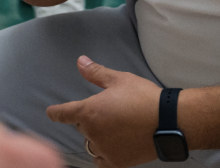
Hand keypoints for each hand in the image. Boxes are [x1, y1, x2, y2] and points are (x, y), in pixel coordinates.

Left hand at [46, 57, 161, 167]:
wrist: (169, 122)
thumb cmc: (143, 97)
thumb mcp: (119, 80)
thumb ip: (96, 73)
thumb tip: (80, 61)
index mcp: (89, 111)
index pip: (64, 113)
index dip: (56, 112)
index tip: (50, 113)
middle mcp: (93, 132)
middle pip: (82, 127)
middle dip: (89, 120)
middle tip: (107, 112)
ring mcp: (104, 149)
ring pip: (91, 144)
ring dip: (96, 137)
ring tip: (111, 129)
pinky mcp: (117, 161)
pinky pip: (101, 160)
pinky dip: (103, 155)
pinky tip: (110, 147)